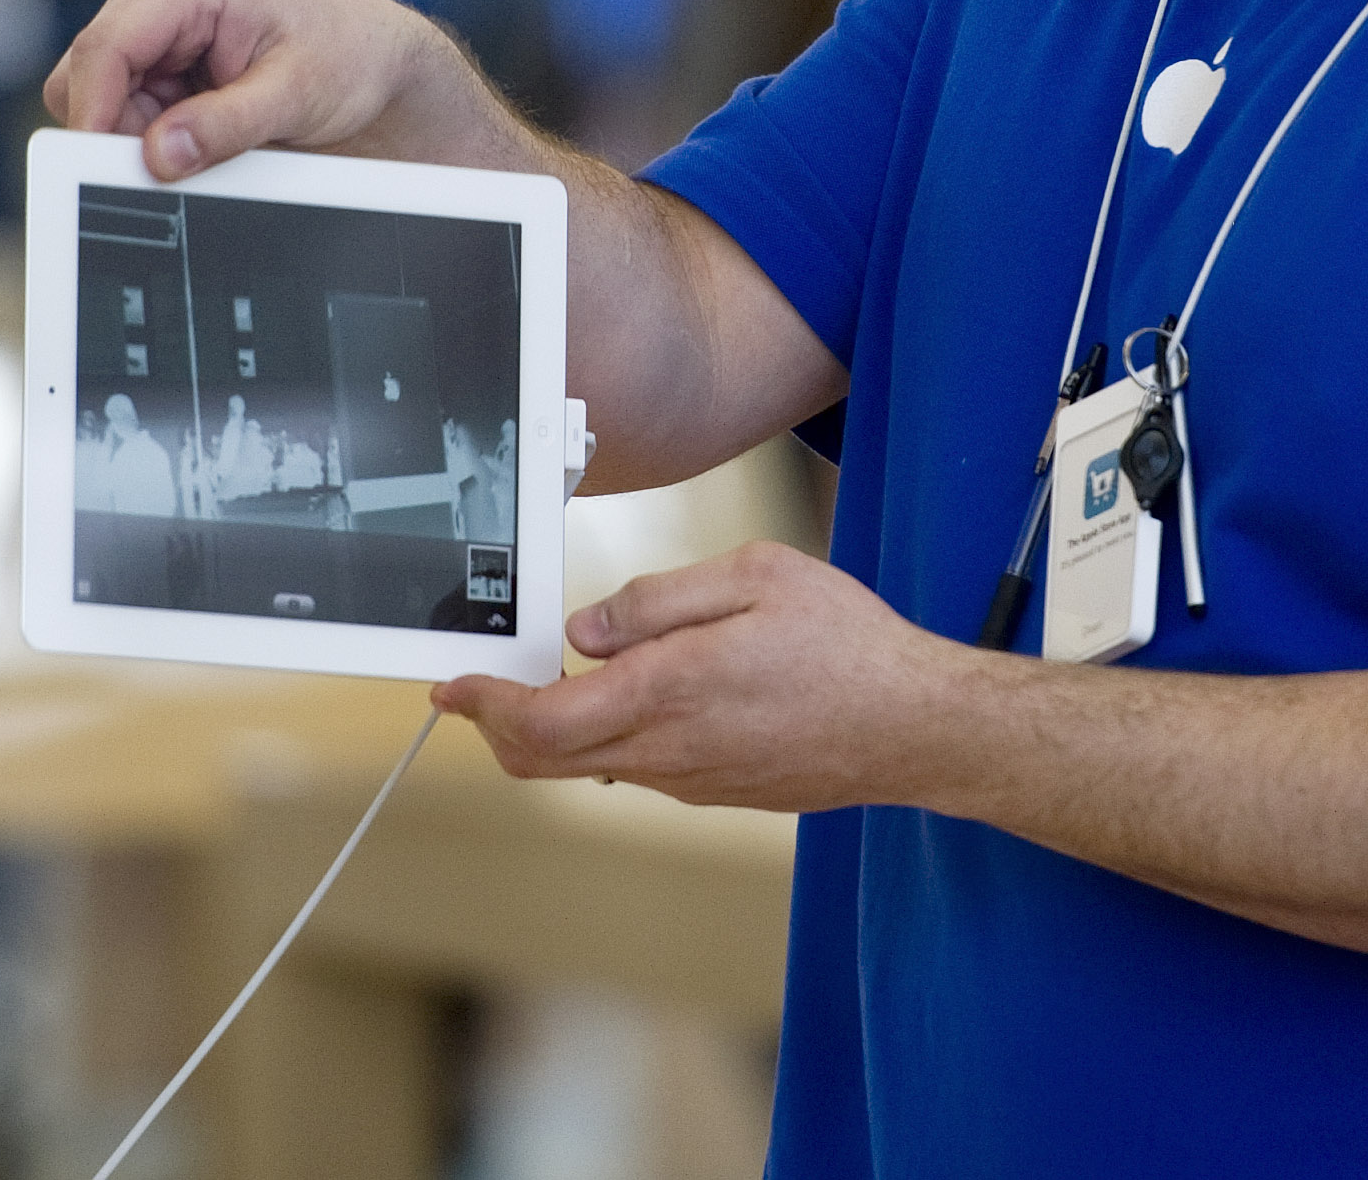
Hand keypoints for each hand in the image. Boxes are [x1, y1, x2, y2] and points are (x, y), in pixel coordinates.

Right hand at [43, 0, 490, 178]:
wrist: (382, 63)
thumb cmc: (351, 55)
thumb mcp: (297, 95)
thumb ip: (227, 126)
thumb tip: (160, 156)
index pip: (106, 45)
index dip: (93, 107)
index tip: (102, 163)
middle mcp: (161, 5)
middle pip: (88, 75)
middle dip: (116, 128)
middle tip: (174, 165)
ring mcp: (160, 41)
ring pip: (102, 101)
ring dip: (136, 138)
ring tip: (213, 149)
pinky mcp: (166, 75)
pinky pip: (128, 117)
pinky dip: (154, 142)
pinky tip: (206, 148)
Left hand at [431, 541, 968, 813]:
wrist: (914, 725)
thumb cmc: (847, 645)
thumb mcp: (754, 576)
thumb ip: (658, 601)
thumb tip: (585, 631)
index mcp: (666, 691)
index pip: (537, 720)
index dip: (482, 706)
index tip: (453, 686)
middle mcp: (667, 750)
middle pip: (544, 760)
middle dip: (499, 725)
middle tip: (485, 686)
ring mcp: (692, 780)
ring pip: (589, 767)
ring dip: (555, 730)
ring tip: (564, 676)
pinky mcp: (718, 791)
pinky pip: (639, 770)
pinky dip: (608, 740)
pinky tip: (639, 695)